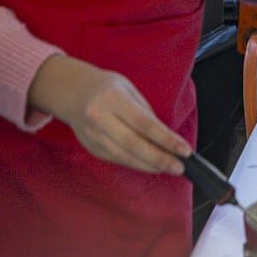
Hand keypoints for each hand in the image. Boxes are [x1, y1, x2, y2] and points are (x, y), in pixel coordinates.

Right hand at [28, 55, 190, 174]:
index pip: (144, 123)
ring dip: (149, 165)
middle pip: (133, 144)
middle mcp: (100, 118)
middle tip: (179, 167)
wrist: (72, 93)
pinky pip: (117, 159)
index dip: (165, 139)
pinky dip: (135, 163)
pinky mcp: (91, 148)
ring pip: (124, 156)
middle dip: (159, 158)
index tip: (184, 150)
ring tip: (169, 168)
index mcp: (113, 98)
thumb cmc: (106, 88)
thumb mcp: (129, 89)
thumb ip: (145, 112)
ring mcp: (93, 136)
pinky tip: (150, 165)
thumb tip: (164, 137)